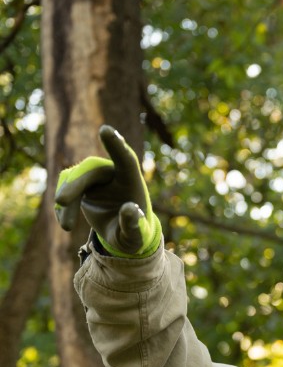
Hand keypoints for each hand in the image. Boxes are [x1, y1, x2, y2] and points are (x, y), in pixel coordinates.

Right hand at [54, 125, 161, 257]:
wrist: (124, 235)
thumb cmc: (135, 234)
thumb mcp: (136, 236)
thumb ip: (134, 224)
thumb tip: (131, 209)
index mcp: (132, 181)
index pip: (126, 159)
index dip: (116, 145)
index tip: (105, 130)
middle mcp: (113, 174)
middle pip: (91, 169)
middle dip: (75, 184)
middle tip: (61, 201)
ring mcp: (95, 178)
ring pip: (74, 179)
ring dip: (67, 202)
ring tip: (67, 226)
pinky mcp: (81, 185)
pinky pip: (65, 189)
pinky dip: (62, 207)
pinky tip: (65, 223)